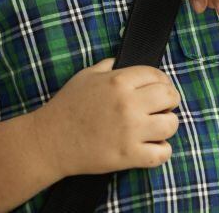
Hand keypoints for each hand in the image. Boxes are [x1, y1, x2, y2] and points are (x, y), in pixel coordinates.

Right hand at [30, 58, 180, 176]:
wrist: (47, 142)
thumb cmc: (65, 108)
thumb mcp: (86, 76)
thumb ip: (109, 65)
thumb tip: (124, 62)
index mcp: (119, 81)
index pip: (158, 76)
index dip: (162, 82)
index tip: (160, 90)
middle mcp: (128, 104)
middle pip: (171, 97)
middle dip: (169, 101)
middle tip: (161, 108)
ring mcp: (130, 130)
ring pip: (171, 124)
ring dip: (167, 125)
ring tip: (157, 128)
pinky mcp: (128, 155)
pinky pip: (162, 154)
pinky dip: (162, 151)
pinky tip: (153, 147)